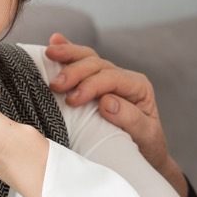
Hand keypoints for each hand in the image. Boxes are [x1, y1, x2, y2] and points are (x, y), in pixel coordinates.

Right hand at [45, 33, 187, 196]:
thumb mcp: (146, 136)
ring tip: (49, 53)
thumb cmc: (146, 147)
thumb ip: (130, 119)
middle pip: (98, 64)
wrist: (145, 155)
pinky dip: (68, 52)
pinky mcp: (96, 83)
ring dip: (68, 55)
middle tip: (55, 86)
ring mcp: (109, 78)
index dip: (91, 85)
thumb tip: (106, 102)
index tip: (72, 100)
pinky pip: (81, 62)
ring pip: (88, 58)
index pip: (112, 78)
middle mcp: (124, 79)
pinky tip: (54, 41)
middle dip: (75, 71)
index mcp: (138, 87)